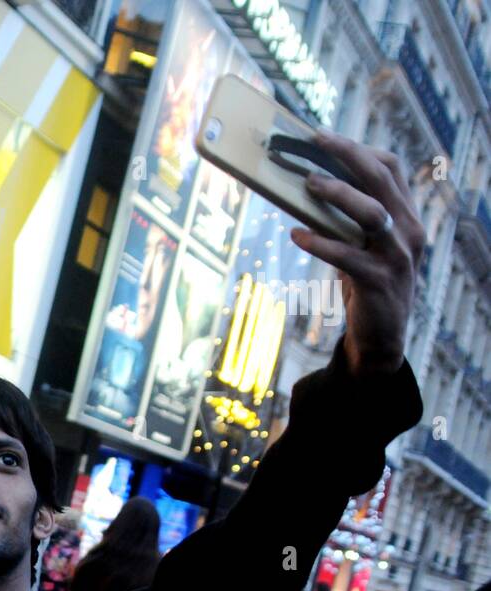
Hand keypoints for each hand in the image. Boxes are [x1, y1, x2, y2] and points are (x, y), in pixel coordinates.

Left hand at [289, 129, 426, 376]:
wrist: (381, 337)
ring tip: (307, 184)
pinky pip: (347, 256)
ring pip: (372, 213)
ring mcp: (397, 255)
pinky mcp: (379, 281)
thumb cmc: (365, 283)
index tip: (323, 138)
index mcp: (405, 216)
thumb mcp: (360, 245)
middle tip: (314, 142)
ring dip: (338, 194)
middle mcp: (408, 230)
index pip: (390, 168)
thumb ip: (345, 219)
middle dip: (348, 156)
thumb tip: (304, 189)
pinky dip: (320, 242)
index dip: (358, 149)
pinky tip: (296, 234)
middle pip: (382, 179)